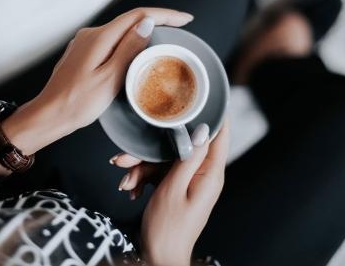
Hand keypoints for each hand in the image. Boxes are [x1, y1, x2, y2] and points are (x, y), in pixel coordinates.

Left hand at [1, 8, 193, 157]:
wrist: (49, 115)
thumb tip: (148, 24)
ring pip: (121, 30)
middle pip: (130, 20)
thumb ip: (129, 49)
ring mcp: (85, 43)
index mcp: (99, 38)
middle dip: (158, 20)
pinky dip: (129, 41)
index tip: (186, 19)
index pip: (138, 16)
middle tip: (181, 27)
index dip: (165, 15)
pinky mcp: (83, 53)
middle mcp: (91, 34)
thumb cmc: (78, 103)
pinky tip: (138, 50)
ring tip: (165, 37)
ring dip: (143, 31)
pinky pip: (111, 41)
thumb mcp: (110, 78)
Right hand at [115, 122, 229, 265]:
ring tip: (125, 181)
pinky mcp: (178, 187)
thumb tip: (202, 130)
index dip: (214, 114)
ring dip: (142, 168)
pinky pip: (161, 173)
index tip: (205, 94)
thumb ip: (187, 158)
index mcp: (210, 175)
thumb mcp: (174, 189)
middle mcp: (203, 175)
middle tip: (126, 158)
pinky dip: (144, 178)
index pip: (219, 137)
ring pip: (166, 160)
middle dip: (152, 152)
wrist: (160, 258)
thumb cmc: (168, 229)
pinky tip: (131, 189)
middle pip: (182, 148)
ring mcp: (190, 181)